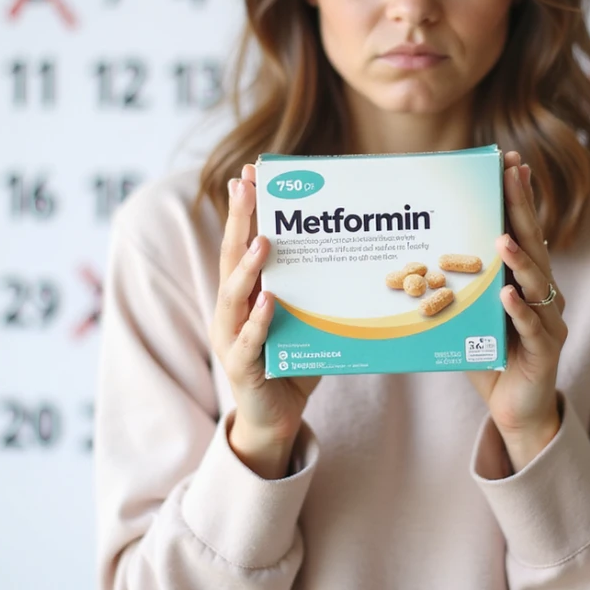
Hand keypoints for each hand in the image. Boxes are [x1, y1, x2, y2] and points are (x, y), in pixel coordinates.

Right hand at [211, 163, 320, 478]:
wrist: (277, 417)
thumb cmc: (293, 358)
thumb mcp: (307, 314)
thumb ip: (317, 285)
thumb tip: (358, 244)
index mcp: (246, 291)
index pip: (243, 240)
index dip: (245, 207)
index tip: (250, 172)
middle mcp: (232, 308)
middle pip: (231, 255)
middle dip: (239, 218)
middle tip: (244, 184)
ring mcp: (231, 336)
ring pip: (234, 294)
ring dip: (249, 265)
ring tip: (264, 240)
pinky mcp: (240, 366)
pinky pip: (249, 340)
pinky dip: (259, 319)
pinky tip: (269, 300)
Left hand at [467, 150, 567, 472]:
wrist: (516, 410)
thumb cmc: (490, 358)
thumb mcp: (467, 315)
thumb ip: (453, 287)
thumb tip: (408, 258)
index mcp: (524, 279)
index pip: (523, 230)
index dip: (519, 197)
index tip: (512, 163)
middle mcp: (542, 293)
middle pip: (534, 244)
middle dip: (523, 209)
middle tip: (515, 176)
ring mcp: (549, 320)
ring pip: (537, 283)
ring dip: (520, 259)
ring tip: (503, 239)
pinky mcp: (547, 350)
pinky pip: (534, 327)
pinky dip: (521, 311)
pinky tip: (509, 295)